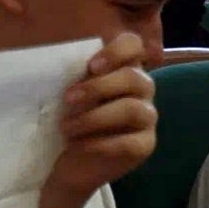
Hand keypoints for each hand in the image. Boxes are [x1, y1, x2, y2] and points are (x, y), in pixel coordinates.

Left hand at [48, 33, 156, 198]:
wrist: (72, 162)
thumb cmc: (71, 118)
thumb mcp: (69, 94)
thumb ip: (75, 76)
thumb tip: (60, 62)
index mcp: (123, 68)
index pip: (134, 45)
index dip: (116, 51)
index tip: (91, 66)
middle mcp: (142, 89)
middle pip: (135, 78)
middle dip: (98, 87)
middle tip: (68, 99)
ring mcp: (147, 118)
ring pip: (132, 109)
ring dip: (95, 118)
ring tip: (67, 128)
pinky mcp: (146, 145)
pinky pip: (129, 142)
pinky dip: (99, 144)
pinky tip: (78, 146)